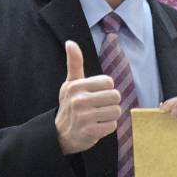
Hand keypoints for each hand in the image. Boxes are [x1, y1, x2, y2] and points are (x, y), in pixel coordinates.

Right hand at [55, 40, 119, 154]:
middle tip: (99, 107)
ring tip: (98, 116)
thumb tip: (70, 42)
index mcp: (76, 86)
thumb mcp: (70, 83)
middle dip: (110, 102)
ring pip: (116, 111)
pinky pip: (113, 125)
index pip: (109, 82)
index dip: (106, 89)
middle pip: (115, 96)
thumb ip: (74, 63)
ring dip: (110, 115)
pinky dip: (108, 127)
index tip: (96, 94)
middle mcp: (79, 100)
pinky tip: (97, 126)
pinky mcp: (90, 132)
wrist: (60, 134)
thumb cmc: (69, 105)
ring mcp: (84, 117)